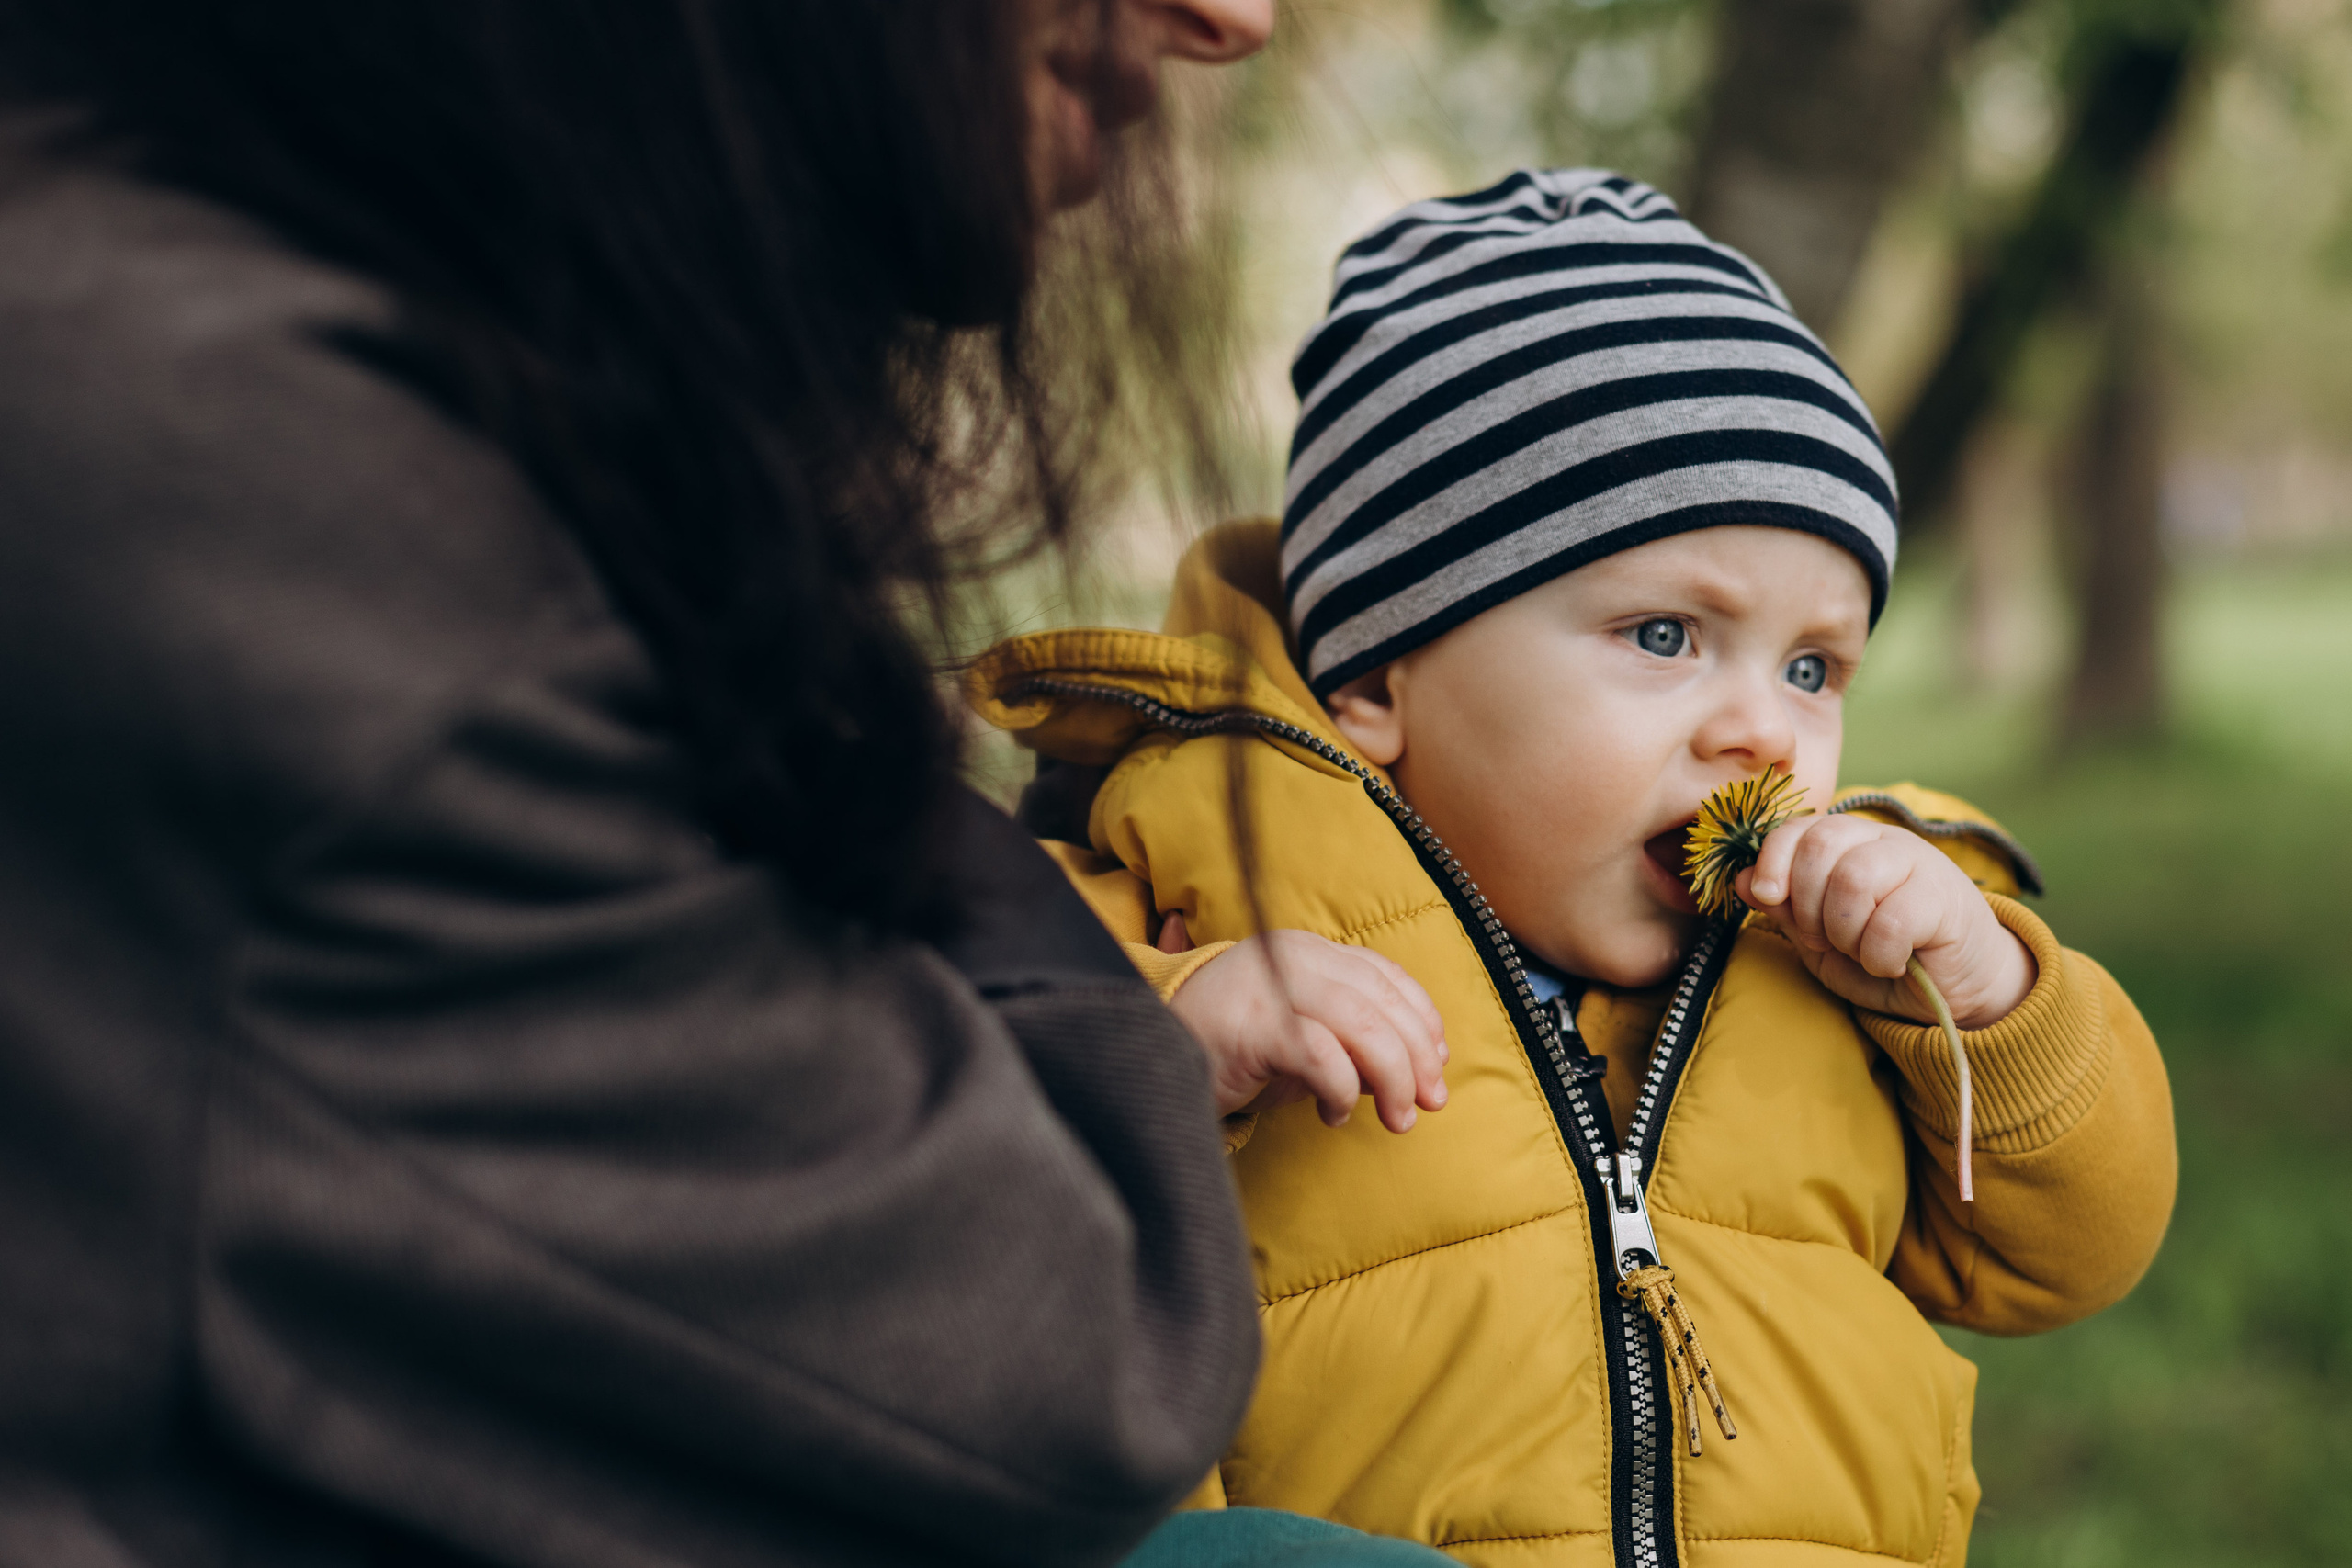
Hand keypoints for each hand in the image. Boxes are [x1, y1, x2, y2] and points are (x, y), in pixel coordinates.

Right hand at [1162, 917, 1448, 1129]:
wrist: (1150, 1053)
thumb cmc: (1234, 1051)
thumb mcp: (1302, 1034)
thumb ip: (1353, 1038)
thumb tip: (1423, 1070)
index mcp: (1308, 950)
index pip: (1386, 976)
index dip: (1424, 1021)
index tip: (1438, 1065)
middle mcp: (1291, 956)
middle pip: (1383, 1002)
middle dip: (1418, 1058)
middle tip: (1429, 1104)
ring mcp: (1270, 985)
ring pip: (1363, 1026)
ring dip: (1392, 1079)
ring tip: (1396, 1118)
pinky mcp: (1252, 1024)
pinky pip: (1322, 1056)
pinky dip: (1342, 1092)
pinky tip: (1332, 1116)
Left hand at [1733, 815, 2035, 1029]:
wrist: (1955, 987)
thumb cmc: (1881, 956)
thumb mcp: (1819, 938)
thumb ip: (1783, 908)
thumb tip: (1740, 880)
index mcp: (1847, 843)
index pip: (1797, 827)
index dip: (1772, 860)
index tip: (1767, 896)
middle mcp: (1881, 841)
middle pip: (1821, 846)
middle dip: (1807, 905)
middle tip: (1825, 940)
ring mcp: (1918, 863)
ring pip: (1854, 878)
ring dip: (1844, 931)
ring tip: (1859, 951)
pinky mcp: (1945, 898)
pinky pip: (1892, 921)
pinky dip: (1878, 955)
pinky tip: (1890, 963)